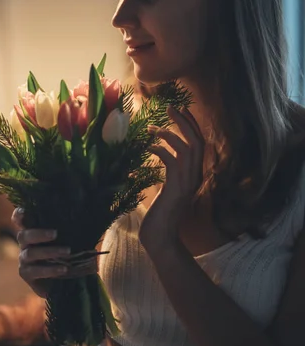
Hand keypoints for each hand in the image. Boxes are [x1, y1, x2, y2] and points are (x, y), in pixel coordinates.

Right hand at [12, 208, 71, 297]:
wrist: (66, 279)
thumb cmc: (66, 252)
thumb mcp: (67, 238)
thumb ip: (67, 227)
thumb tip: (81, 216)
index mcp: (32, 230)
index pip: (18, 219)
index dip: (19, 214)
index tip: (25, 211)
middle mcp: (25, 243)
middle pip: (23, 235)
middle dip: (39, 234)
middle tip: (55, 234)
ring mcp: (23, 259)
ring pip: (30, 253)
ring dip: (50, 252)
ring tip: (67, 251)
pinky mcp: (26, 274)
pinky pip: (36, 271)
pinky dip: (51, 269)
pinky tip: (64, 269)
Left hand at [138, 105, 203, 255]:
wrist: (160, 238)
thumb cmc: (158, 216)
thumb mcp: (164, 189)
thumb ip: (166, 173)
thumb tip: (155, 153)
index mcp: (193, 175)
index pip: (199, 144)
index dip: (191, 125)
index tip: (180, 110)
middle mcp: (195, 176)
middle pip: (197, 140)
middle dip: (184, 121)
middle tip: (170, 107)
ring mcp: (187, 181)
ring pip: (188, 147)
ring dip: (170, 133)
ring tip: (153, 127)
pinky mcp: (176, 186)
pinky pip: (171, 159)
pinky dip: (160, 149)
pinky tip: (147, 147)